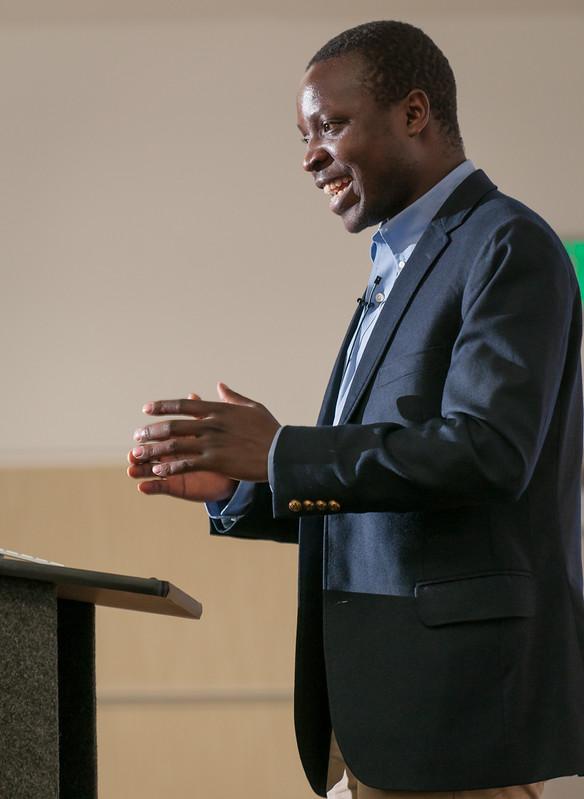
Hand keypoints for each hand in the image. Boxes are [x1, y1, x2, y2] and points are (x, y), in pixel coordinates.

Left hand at [127, 383, 280, 498]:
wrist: (281, 452)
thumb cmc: (270, 429)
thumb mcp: (252, 407)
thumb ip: (232, 397)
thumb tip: (219, 385)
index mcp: (219, 410)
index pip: (183, 405)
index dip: (163, 406)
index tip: (147, 408)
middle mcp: (211, 425)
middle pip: (173, 426)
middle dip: (152, 431)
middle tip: (137, 436)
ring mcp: (212, 444)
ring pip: (175, 445)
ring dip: (154, 450)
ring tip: (138, 454)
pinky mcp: (215, 462)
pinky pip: (186, 464)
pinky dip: (170, 466)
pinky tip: (158, 470)